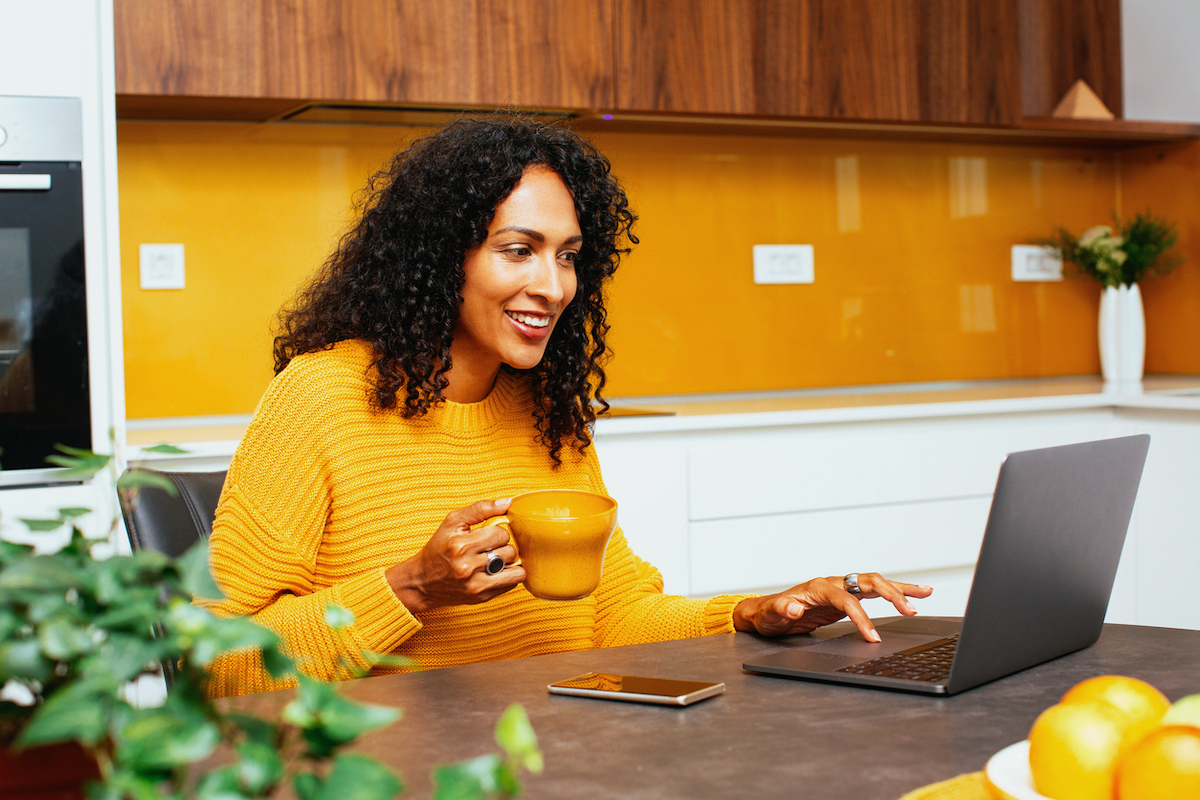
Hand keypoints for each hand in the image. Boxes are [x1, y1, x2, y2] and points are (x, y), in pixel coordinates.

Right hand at [386, 498, 525, 613]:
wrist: (422, 581)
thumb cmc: (439, 547)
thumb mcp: (453, 522)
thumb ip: (480, 509)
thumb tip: (507, 503)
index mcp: (460, 545)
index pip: (501, 534)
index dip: (498, 532)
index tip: (488, 535)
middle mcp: (467, 567)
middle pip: (509, 551)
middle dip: (503, 547)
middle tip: (490, 548)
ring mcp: (475, 585)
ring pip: (515, 570)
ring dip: (508, 562)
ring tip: (496, 559)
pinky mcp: (482, 597)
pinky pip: (512, 584)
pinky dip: (508, 576)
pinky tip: (495, 571)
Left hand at [732, 573, 932, 640]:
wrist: (767, 613)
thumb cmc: (770, 614)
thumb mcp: (771, 615)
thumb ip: (783, 611)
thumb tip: (795, 609)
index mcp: (818, 587)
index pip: (847, 600)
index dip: (861, 618)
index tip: (873, 636)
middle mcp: (833, 584)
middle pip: (867, 582)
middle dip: (890, 595)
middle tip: (910, 609)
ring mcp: (841, 588)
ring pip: (875, 583)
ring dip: (900, 589)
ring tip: (925, 592)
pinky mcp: (846, 597)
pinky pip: (873, 593)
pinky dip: (893, 593)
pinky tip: (911, 597)